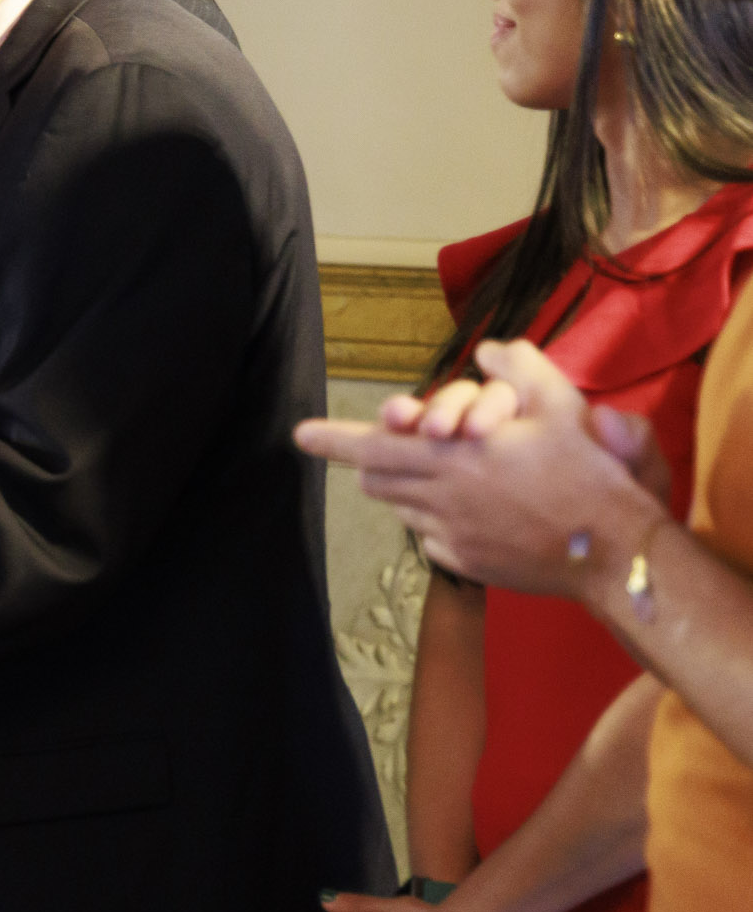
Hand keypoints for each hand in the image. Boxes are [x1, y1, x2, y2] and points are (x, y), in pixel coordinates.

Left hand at [294, 340, 657, 592]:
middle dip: (377, 461)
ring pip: (401, 507)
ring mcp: (448, 533)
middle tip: (401, 447)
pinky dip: (437, 520)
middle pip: (376, 478)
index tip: (299, 434)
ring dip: (409, 488)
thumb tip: (487, 350)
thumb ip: (521, 370)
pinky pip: (429, 536)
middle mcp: (440, 497)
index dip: (332, 439)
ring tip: (450, 476)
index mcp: (454, 456)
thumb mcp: (563, 406)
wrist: (612, 550)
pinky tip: (479, 512)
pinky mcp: (462, 561)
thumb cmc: (589, 472)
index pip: (373, 445)